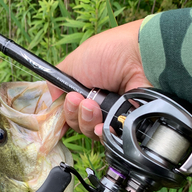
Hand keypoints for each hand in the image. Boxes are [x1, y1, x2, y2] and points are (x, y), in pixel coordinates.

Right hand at [49, 20, 150, 139]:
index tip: (63, 107)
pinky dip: (101, 132)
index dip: (63, 114)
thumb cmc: (109, 54)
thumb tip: (51, 100)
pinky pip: (107, 138)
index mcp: (85, 90)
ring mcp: (112, 115)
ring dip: (87, 119)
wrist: (140, 58)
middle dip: (74, 113)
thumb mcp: (74, 62)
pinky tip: (102, 123)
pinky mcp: (125, 125)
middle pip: (76, 124)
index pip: (68, 111)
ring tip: (94, 105)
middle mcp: (98, 104)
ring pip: (89, 132)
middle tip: (82, 100)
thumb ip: (56, 82)